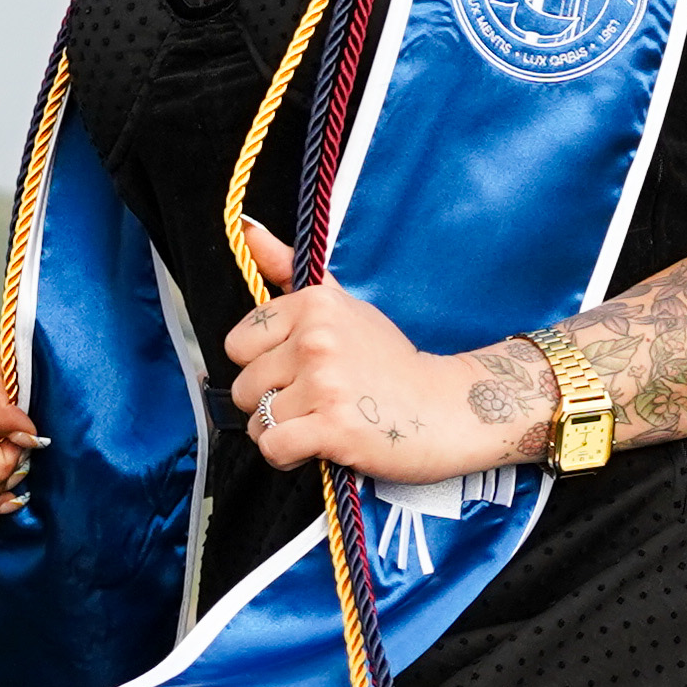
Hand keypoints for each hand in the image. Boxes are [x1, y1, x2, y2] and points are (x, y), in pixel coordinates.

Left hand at [224, 222, 554, 481]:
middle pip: (244, 386)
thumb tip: (249, 229)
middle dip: (271, 403)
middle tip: (315, 402)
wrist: (447, 409)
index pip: (239, 343)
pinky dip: (289, 456)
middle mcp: (317, 339)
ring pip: (258, 420)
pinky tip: (318, 446)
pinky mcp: (333, 427)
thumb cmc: (392, 363)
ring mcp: (325, 384)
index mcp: (315, 305)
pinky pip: (273, 447)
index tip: (297, 371)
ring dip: (281, 432)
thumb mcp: (344, 307)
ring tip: (320, 423)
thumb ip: (290, 272)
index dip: (263, 365)